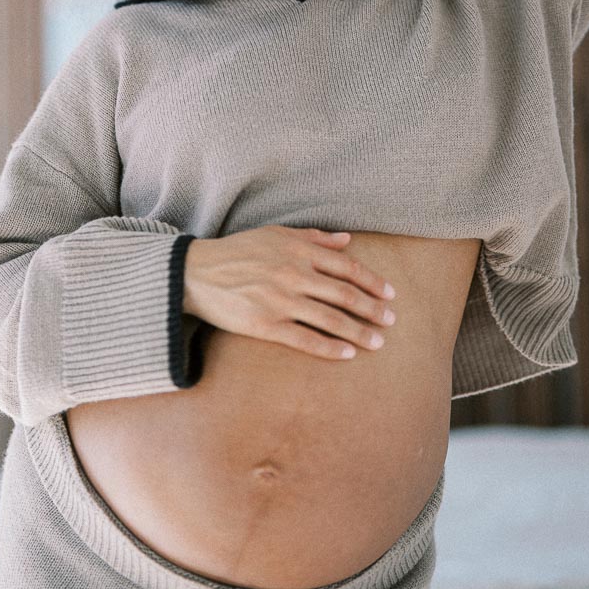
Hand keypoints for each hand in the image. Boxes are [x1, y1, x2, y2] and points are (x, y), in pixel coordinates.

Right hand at [183, 225, 395, 359]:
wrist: (196, 272)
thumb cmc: (238, 251)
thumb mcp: (275, 234)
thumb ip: (314, 237)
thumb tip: (348, 240)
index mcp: (298, 249)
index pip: (347, 267)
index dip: (372, 282)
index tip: (390, 295)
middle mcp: (293, 273)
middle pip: (345, 294)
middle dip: (372, 310)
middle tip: (391, 321)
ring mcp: (281, 300)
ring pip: (330, 319)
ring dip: (359, 332)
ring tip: (378, 342)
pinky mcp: (266, 324)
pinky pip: (305, 339)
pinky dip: (330, 348)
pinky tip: (347, 355)